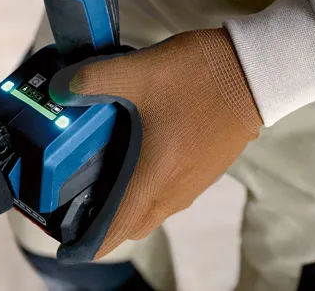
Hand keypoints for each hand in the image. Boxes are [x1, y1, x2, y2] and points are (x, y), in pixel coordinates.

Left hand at [50, 28, 262, 261]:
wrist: (257, 71)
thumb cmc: (198, 77)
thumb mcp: (138, 71)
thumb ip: (92, 79)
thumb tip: (57, 88)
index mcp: (153, 178)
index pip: (116, 230)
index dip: (87, 243)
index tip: (65, 243)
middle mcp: (174, 191)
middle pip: (132, 225)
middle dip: (103, 225)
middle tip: (74, 205)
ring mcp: (193, 182)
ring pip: (151, 211)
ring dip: (125, 208)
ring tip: (98, 180)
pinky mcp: (205, 168)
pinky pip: (168, 195)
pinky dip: (145, 192)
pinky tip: (132, 159)